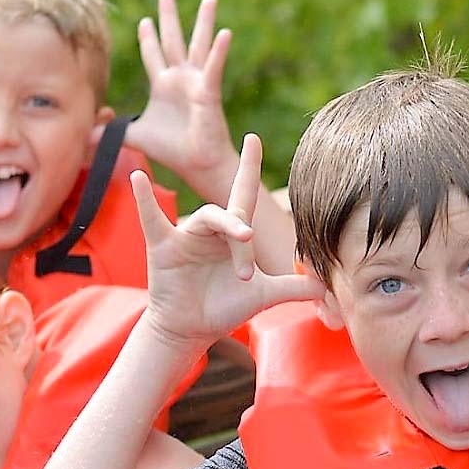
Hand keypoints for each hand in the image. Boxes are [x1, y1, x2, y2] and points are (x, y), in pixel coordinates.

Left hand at [122, 0, 235, 197]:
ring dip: (204, 21)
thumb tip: (84, 138)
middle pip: (173, 40)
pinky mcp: (208, 92)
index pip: (153, 54)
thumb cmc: (173, 150)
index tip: (144, 20)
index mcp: (163, 85)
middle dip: (169, 16)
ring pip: (199, 45)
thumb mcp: (135, 135)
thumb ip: (112, 132)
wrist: (196, 165)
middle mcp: (180, 79)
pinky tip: (225, 32)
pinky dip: (219, 50)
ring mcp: (196, 83)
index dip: (148, 37)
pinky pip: (213, 67)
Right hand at [132, 132, 321, 347]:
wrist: (193, 330)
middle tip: (247, 274)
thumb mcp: (266, 295)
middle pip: (234, 214)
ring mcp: (185, 235)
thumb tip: (328, 285)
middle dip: (245, 241)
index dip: (249, 166)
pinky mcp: (163, 248)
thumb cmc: (226, 307)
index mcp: (233, 233)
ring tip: (243, 265)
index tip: (253, 138)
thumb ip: (296, 287)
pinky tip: (140, 177)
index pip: (242, 192)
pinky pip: (152, 218)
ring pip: (208, 218)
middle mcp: (210, 228)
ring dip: (228, 236)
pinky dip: (144, 199)